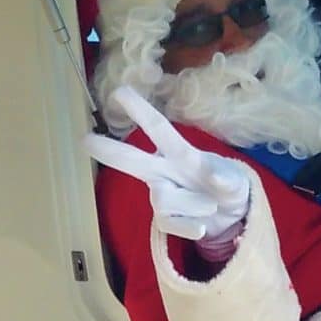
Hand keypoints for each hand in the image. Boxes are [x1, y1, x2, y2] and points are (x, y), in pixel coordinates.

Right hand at [84, 86, 253, 243]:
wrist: (233, 214)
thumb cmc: (229, 185)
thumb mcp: (235, 180)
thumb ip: (225, 176)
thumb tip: (214, 173)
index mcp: (181, 153)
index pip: (159, 130)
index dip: (141, 111)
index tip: (120, 92)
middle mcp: (164, 170)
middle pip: (132, 160)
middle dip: (109, 150)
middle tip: (85, 140)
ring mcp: (161, 194)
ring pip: (163, 198)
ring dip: (193, 204)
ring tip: (211, 205)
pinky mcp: (165, 218)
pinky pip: (169, 223)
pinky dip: (188, 227)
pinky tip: (201, 228)